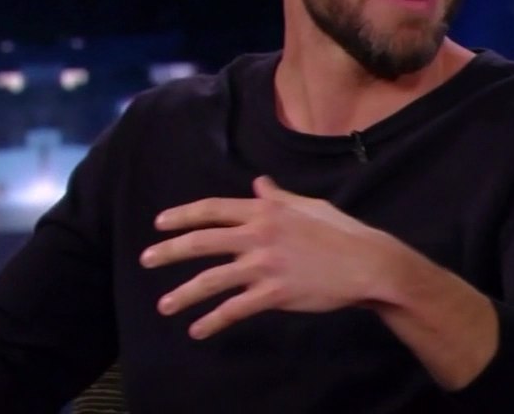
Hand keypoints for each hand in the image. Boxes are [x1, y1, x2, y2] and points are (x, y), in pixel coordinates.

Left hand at [140, 176, 397, 338]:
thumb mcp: (308, 205)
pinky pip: (235, 309)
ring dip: (183, 294)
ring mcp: (264, 265)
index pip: (213, 210)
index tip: (160, 223)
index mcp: (265, 210)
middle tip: (145, 259)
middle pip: (202, 242)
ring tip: (164, 306)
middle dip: (169, 251)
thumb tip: (258, 183)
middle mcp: (258, 235)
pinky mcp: (274, 293)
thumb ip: (278, 197)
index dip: (183, 216)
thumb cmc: (341, 232)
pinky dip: (213, 321)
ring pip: (212, 279)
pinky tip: (198, 330)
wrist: (367, 264)